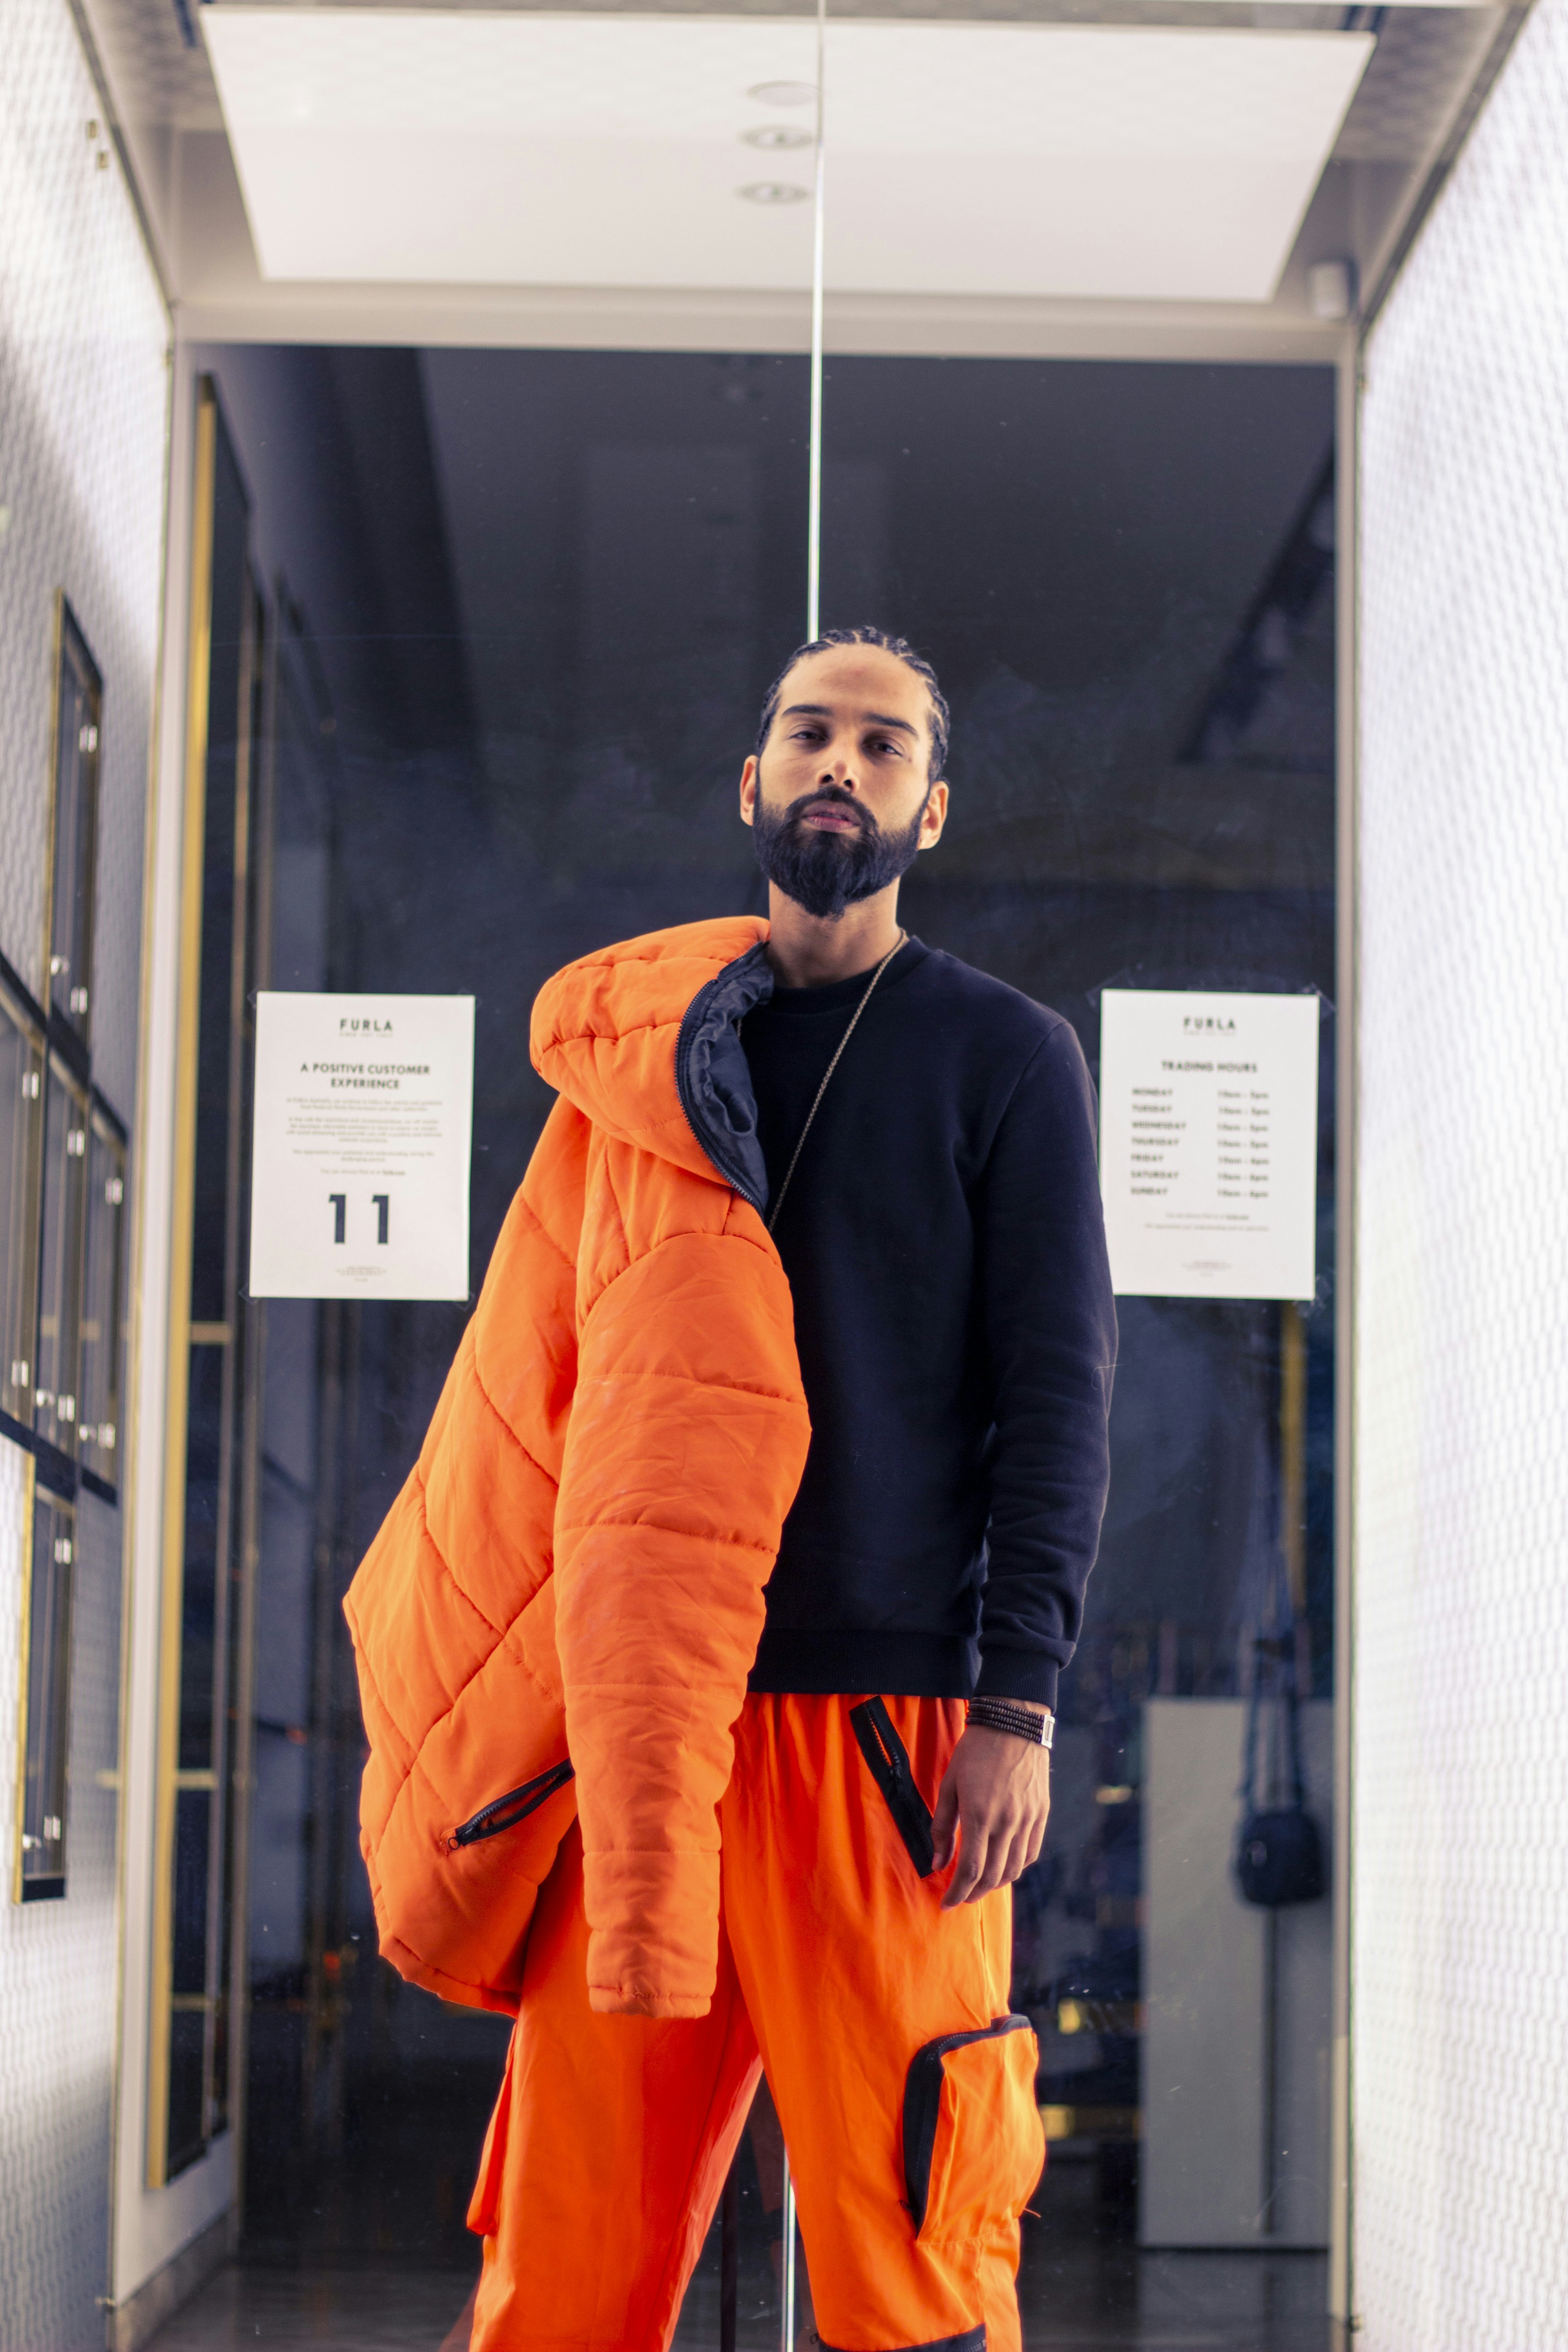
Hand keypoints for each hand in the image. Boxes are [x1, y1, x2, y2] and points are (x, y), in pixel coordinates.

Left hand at [932, 1722, 1050, 1907]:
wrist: (1013, 1724)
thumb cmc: (975, 1751)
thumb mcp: (949, 1785)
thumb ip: (943, 1827)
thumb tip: (938, 1863)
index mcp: (979, 1815)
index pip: (970, 1870)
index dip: (957, 1892)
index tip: (946, 1903)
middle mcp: (1007, 1823)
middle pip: (992, 1877)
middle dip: (973, 1893)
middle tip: (960, 1897)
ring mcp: (1027, 1820)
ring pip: (1013, 1869)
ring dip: (995, 1884)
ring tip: (979, 1885)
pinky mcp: (1041, 1814)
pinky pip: (1030, 1853)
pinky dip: (1016, 1867)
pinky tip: (1004, 1866)